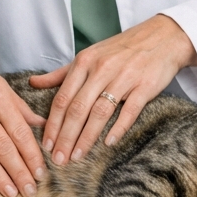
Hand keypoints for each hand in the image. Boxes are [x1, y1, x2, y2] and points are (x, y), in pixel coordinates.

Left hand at [29, 14, 196, 164]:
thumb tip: (33, 83)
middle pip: (77, 108)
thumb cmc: (122, 49)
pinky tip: (108, 143)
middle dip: (65, 136)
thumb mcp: (90, 55)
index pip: (62, 98)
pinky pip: (129, 111)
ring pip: (99, 112)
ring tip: (76, 156)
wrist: (162, 37)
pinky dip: (118, 128)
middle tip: (58, 159)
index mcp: (85, 62)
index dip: (52, 124)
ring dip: (86, 137)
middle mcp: (101, 69)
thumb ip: (62, 73)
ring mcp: (124, 77)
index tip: (45, 144)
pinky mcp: (144, 86)